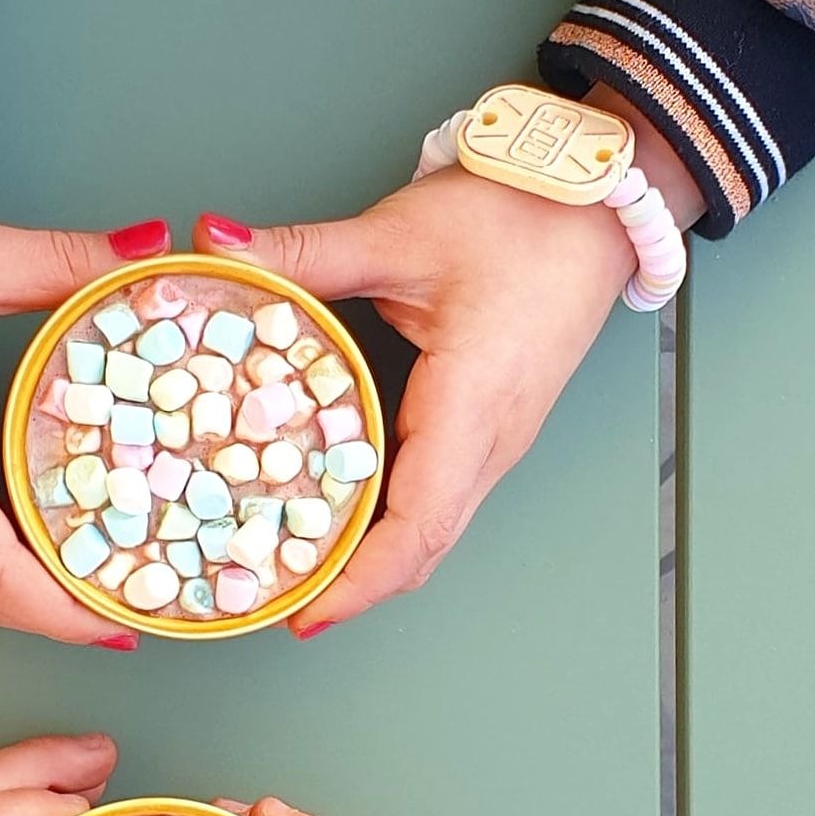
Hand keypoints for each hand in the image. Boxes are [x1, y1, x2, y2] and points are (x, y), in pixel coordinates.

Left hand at [194, 88, 703, 633]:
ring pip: (432, 530)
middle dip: (351, 589)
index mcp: (472, 404)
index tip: (304, 612)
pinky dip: (388, 527)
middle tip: (272, 602)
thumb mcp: (400, 233)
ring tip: (293, 575)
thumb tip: (217, 243)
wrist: (597, 204)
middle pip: (422, 547)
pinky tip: (337, 520)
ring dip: (369, 564)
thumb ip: (305, 250)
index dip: (360, 580)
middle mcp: (492, 440)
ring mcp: (497, 442)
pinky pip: (438, 498)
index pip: (417, 524)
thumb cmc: (520, 217)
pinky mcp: (491, 431)